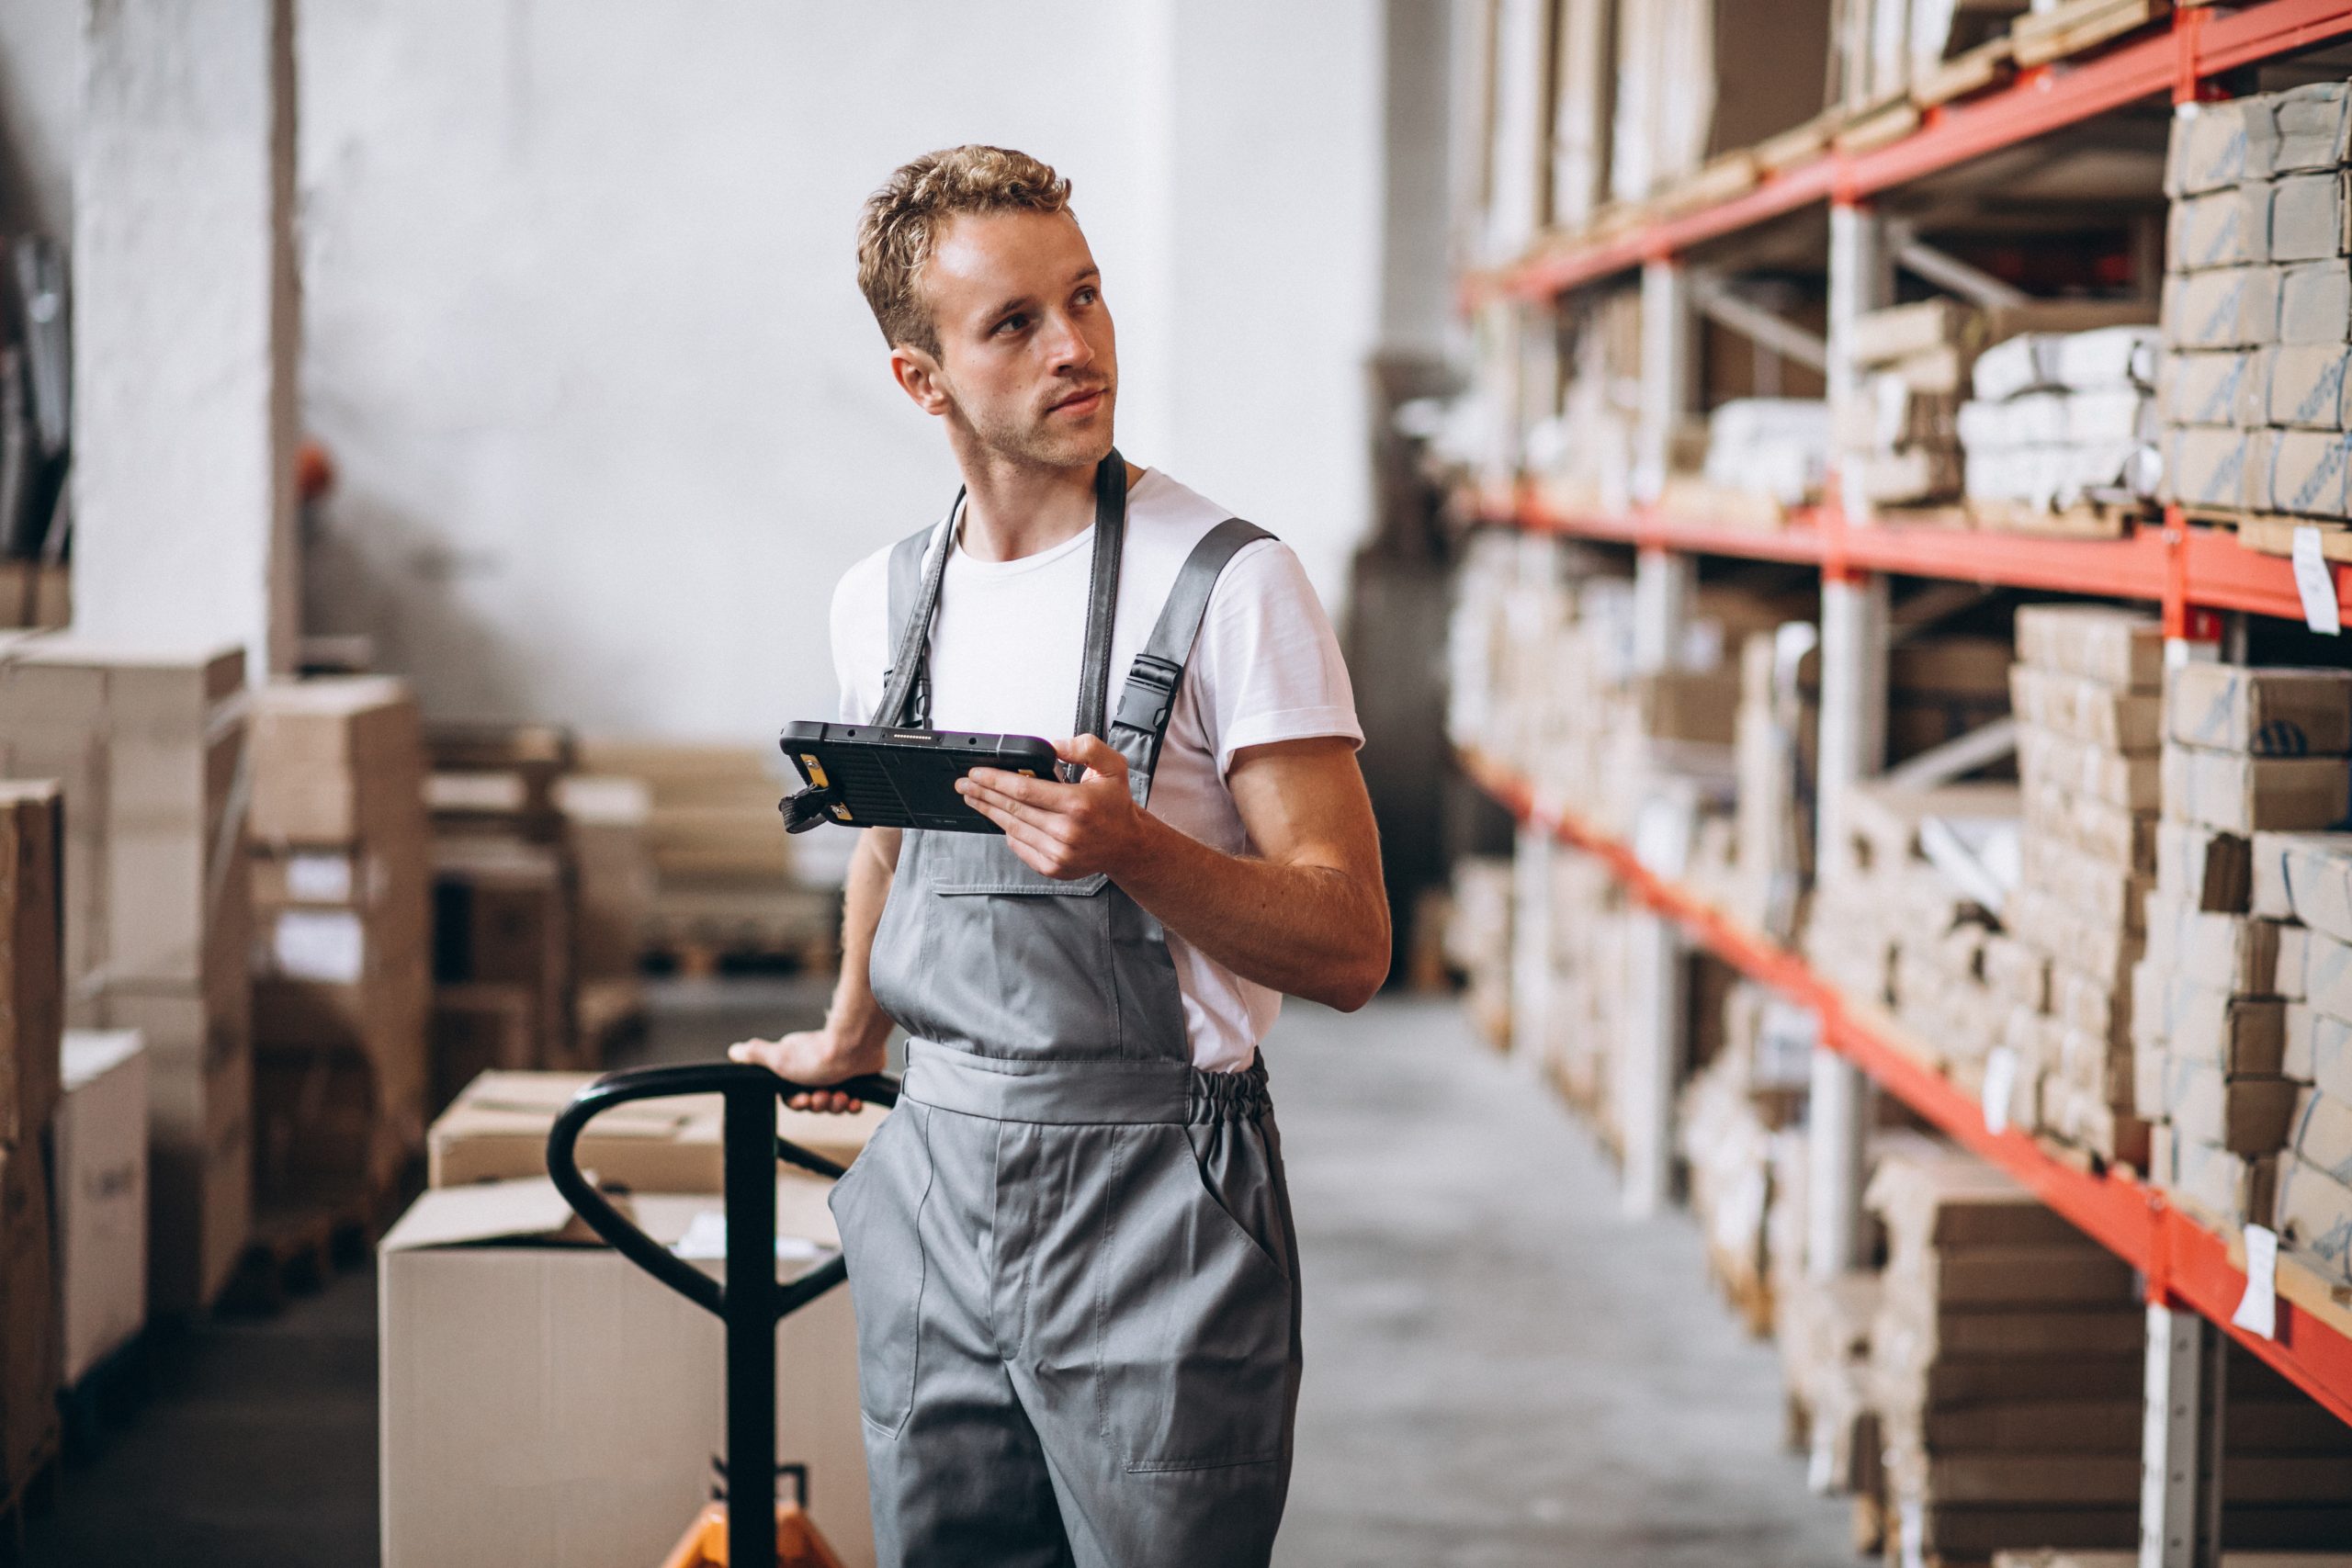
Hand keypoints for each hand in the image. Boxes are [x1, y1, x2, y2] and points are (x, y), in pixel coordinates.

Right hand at [728, 1028, 884, 1112]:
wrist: (854, 1047)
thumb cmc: (815, 1056)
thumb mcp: (777, 1057)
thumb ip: (755, 1055)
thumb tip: (734, 1051)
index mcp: (797, 1067)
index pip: (791, 1097)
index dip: (798, 1103)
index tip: (805, 1099)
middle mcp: (816, 1071)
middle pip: (813, 1102)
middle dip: (818, 1105)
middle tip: (823, 1096)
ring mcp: (838, 1074)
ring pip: (833, 1104)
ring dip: (836, 1105)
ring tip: (841, 1095)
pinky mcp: (857, 1078)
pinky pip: (854, 1100)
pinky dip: (853, 1104)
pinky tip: (855, 1100)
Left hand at [957, 733, 1153, 880]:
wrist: (1127, 845)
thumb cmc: (1116, 806)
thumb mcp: (1112, 766)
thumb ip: (1085, 748)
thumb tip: (1054, 745)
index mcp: (1077, 804)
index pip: (1024, 790)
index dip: (995, 781)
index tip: (976, 773)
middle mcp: (1066, 831)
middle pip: (1012, 809)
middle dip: (983, 794)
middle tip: (965, 785)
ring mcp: (1058, 853)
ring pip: (1012, 828)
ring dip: (990, 812)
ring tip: (975, 799)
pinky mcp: (1053, 867)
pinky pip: (1020, 847)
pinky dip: (1008, 832)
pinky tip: (1000, 819)